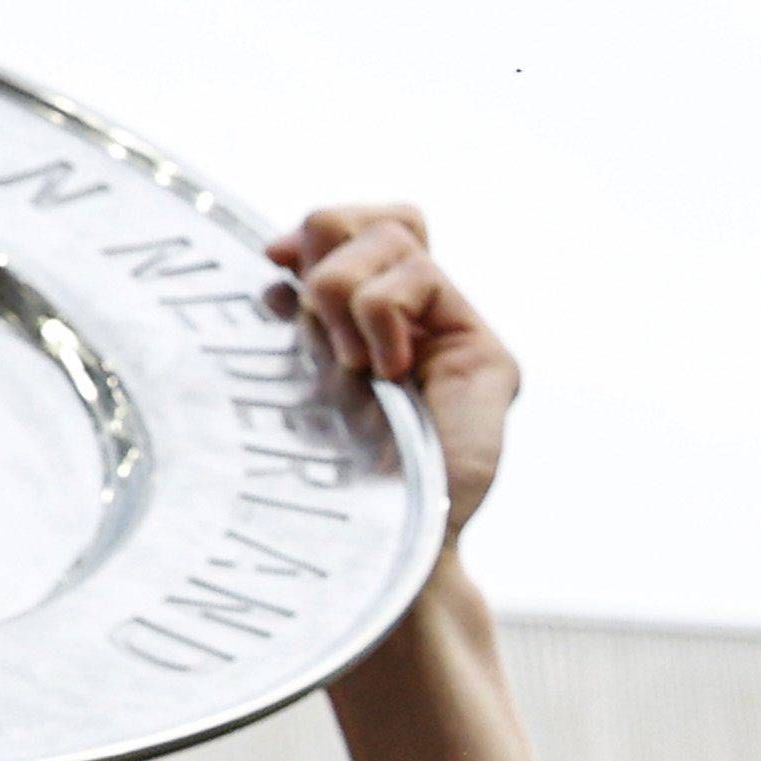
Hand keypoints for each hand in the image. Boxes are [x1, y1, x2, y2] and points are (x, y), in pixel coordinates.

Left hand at [274, 201, 520, 549]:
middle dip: (326, 254)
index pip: (358, 227)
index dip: (318, 231)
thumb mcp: (297, 375)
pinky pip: (422, 277)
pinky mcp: (487, 353)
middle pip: (372, 220)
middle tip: (317, 323)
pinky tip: (390, 370)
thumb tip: (276, 258)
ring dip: (347, 294)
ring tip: (355, 364)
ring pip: (393, 239)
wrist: (381, 540)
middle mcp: (415, 322)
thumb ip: (303, 315)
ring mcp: (454, 334)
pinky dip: (383, 314)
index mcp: (366, 322)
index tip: (273, 262)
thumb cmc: (328, 480)